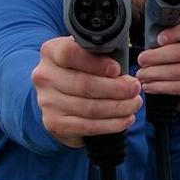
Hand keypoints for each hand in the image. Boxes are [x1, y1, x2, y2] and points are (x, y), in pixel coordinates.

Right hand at [31, 34, 140, 149]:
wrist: (56, 98)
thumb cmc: (78, 71)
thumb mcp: (84, 55)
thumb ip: (98, 55)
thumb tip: (123, 71)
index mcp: (50, 52)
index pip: (69, 54)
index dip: (96, 63)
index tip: (117, 69)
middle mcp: (45, 77)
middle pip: (84, 84)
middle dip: (117, 88)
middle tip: (135, 88)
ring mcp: (47, 102)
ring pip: (90, 108)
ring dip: (119, 107)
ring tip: (134, 103)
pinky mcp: (55, 123)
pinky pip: (89, 126)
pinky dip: (112, 124)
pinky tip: (126, 119)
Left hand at [136, 16, 179, 109]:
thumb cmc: (171, 56)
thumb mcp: (168, 41)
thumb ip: (160, 35)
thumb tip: (145, 36)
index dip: (175, 33)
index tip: (159, 39)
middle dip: (157, 57)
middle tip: (141, 60)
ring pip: (177, 71)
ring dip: (155, 74)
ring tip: (141, 75)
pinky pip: (178, 87)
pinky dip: (160, 87)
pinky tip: (149, 86)